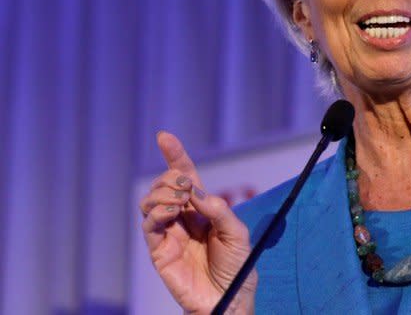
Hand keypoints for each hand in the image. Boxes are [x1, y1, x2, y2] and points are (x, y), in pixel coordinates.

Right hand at [140, 131, 256, 313]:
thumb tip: (195, 191)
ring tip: (180, 201)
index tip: (164, 137)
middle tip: (188, 187)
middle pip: (164, 184)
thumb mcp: (237, 233)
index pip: (184, 175)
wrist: (229, 299)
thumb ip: (218, 210)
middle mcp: (182, 217)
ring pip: (150, 200)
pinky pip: (148, 225)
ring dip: (163, 192)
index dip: (174, 155)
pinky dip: (157, 212)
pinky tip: (172, 212)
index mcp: (201, 208)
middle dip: (172, 176)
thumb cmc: (237, 267)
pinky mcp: (159, 251)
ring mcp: (168, 233)